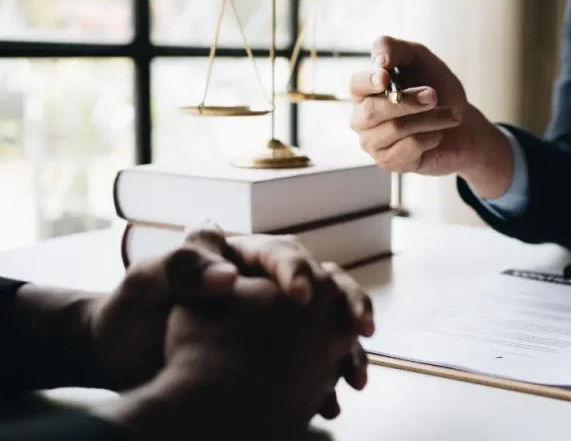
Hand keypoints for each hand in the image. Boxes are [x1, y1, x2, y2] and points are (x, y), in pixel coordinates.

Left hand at [84, 222, 372, 402]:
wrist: (121, 357)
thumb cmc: (131, 310)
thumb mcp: (147, 282)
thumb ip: (183, 269)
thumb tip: (230, 278)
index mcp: (243, 257)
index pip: (283, 255)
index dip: (298, 272)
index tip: (299, 297)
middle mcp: (269, 284)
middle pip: (325, 285)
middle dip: (348, 305)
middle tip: (359, 329)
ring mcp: (278, 321)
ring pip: (328, 326)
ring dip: (348, 350)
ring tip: (355, 377)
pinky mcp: (278, 355)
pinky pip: (315, 364)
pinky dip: (328, 383)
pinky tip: (332, 405)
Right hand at [349, 36, 513, 197]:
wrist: (465, 126)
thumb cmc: (440, 90)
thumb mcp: (421, 59)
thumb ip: (395, 49)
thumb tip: (379, 61)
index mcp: (365, 92)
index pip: (356, 85)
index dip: (368, 81)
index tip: (386, 76)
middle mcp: (363, 119)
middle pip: (371, 111)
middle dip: (408, 101)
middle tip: (434, 95)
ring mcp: (374, 143)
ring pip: (395, 129)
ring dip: (430, 119)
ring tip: (452, 115)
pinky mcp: (389, 163)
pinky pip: (408, 148)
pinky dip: (430, 138)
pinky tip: (437, 136)